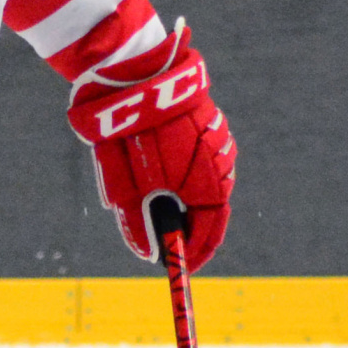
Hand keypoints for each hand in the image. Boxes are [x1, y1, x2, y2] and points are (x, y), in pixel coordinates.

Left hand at [65, 21, 234, 270]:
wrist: (133, 78)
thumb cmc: (130, 136)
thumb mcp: (126, 188)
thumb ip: (138, 225)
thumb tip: (150, 255)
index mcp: (208, 185)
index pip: (210, 230)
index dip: (196, 252)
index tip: (183, 269)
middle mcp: (221, 164)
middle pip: (212, 208)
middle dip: (192, 228)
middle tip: (173, 244)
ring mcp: (218, 140)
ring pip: (209, 182)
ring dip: (190, 199)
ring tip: (166, 210)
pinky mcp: (208, 122)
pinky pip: (205, 159)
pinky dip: (189, 175)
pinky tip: (167, 176)